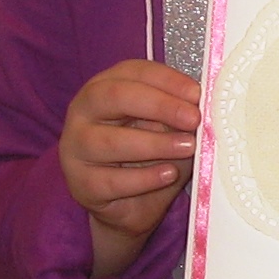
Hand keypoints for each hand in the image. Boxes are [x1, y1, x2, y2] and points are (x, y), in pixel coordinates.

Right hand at [59, 60, 200, 278]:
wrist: (131, 206)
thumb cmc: (151, 156)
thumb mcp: (168, 127)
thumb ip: (178, 113)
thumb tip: (202, 105)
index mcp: (105, 86)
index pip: (132, 71)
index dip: (166, 80)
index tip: (197, 94)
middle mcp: (83, 112)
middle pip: (115, 96)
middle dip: (159, 105)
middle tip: (193, 118)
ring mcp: (75, 148)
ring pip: (110, 141)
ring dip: (155, 144)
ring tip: (188, 148)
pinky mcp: (81, 185)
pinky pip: (111, 180)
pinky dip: (145, 178)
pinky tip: (168, 174)